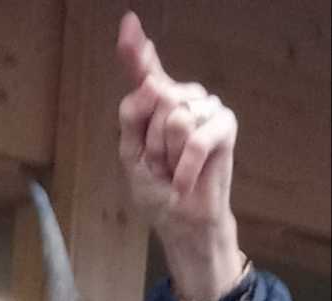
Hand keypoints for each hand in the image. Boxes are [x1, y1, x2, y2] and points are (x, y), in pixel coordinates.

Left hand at [117, 11, 243, 300]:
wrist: (180, 222)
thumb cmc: (156, 191)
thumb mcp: (130, 155)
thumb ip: (132, 117)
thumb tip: (152, 83)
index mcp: (155, 105)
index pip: (144, 72)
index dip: (136, 51)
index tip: (128, 25)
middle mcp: (182, 98)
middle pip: (155, 97)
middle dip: (150, 140)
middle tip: (159, 165)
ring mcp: (205, 108)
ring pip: (175, 116)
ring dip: (168, 155)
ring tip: (174, 171)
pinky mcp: (224, 125)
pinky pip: (197, 135)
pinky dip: (186, 165)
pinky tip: (183, 182)